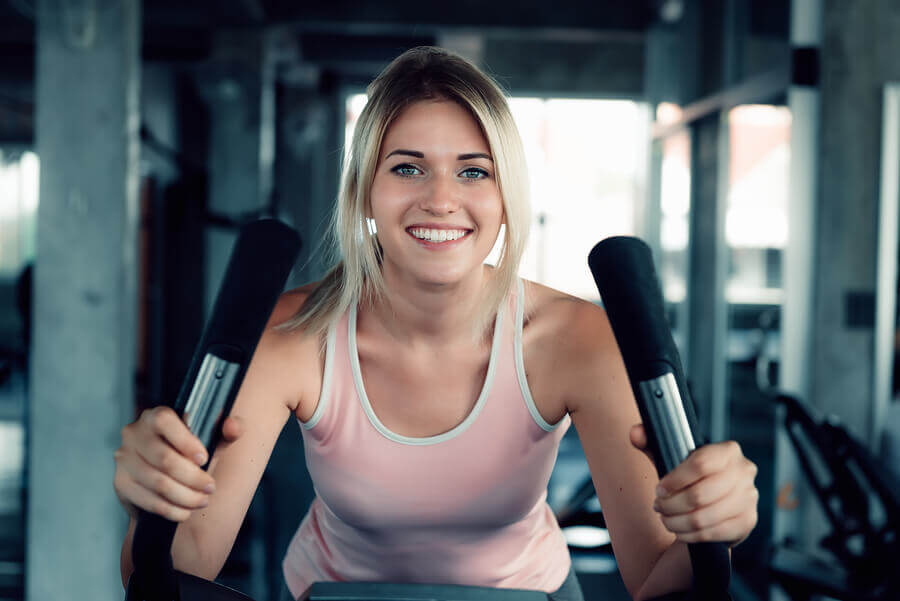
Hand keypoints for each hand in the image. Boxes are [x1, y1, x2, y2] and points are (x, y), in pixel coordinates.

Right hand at [113, 407, 243, 521]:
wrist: (167, 475)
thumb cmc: (191, 451)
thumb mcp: (211, 439)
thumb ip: (227, 431)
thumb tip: (233, 426)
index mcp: (155, 415)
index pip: (165, 422)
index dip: (186, 442)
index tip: (204, 459)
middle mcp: (134, 433)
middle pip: (164, 459)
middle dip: (193, 478)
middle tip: (210, 487)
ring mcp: (124, 458)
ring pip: (157, 483)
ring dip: (185, 497)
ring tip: (202, 501)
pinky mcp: (121, 482)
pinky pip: (147, 500)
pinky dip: (171, 509)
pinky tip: (185, 511)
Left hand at [630, 424, 758, 546]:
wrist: (715, 502)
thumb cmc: (692, 477)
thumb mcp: (673, 458)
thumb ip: (652, 442)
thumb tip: (636, 433)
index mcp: (728, 451)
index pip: (701, 464)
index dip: (675, 480)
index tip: (659, 489)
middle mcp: (744, 472)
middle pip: (701, 494)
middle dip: (671, 504)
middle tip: (658, 506)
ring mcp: (749, 498)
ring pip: (704, 517)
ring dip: (677, 522)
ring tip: (666, 518)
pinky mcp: (747, 521)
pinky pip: (712, 533)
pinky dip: (689, 535)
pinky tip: (680, 530)